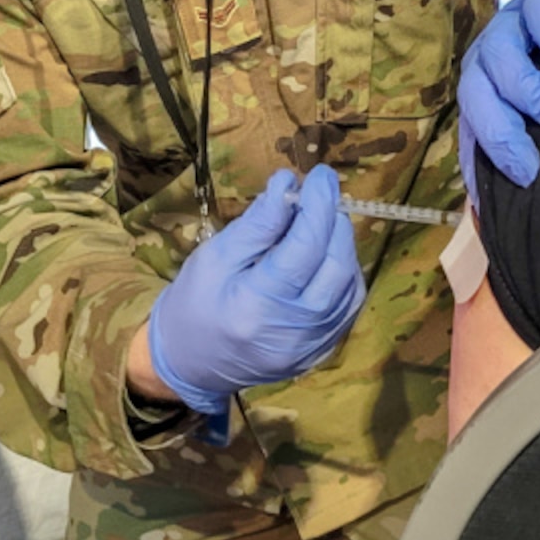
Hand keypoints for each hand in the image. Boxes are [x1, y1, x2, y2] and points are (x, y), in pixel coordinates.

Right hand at [145, 166, 365, 414]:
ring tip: (323, 219)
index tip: (319, 175)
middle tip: (323, 192)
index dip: (317, 205)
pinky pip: (347, 306)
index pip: (304, 247)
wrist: (190, 363)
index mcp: (256, 305)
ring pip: (349, 285)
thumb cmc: (195, 303)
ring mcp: (311, 346)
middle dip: (335, 220)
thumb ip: (256, 224)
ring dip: (343, 245)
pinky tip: (327, 254)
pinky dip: (344, 272)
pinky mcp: (321, 352)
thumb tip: (287, 184)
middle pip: (335, 266)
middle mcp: (292, 331)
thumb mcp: (214, 256)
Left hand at [458, 0, 539, 188]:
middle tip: (531, 167)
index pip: (472, 127)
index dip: (486, 162)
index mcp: (486, 89)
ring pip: (499, 53)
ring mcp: (514, 23)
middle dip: (499, 133)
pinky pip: (538, 13)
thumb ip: (536, 148)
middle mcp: (491, 57)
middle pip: (474, 92)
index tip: (516, 190)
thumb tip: (512, 211)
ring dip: (525, 90)